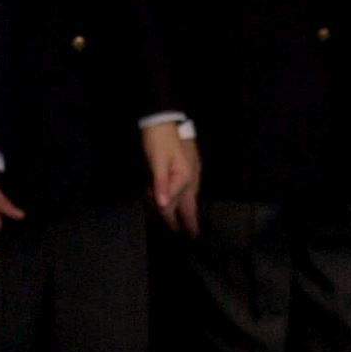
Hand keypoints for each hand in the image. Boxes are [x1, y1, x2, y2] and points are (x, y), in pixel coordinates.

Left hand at [141, 120, 200, 236]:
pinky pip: (189, 185)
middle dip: (191, 218)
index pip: (175, 205)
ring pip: (190, 193)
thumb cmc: (158, 140)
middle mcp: (192, 175)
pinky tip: (183, 196)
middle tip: (193, 234)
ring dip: (187, 206)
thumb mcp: (157, 161)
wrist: (164, 117)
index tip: (180, 234)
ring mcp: (192, 168)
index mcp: (184, 177)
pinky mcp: (190, 162)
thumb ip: (160, 184)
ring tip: (187, 219)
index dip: (173, 219)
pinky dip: (186, 195)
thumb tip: (163, 206)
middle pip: (190, 201)